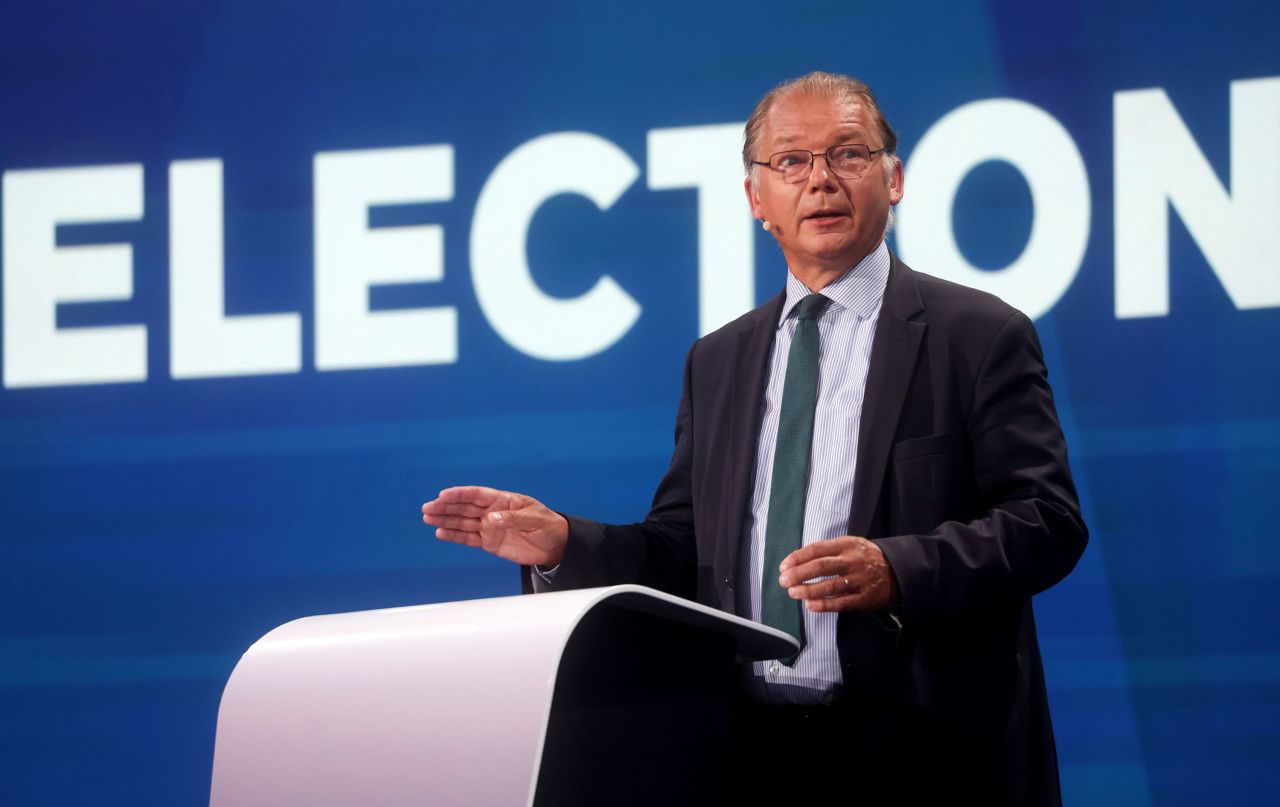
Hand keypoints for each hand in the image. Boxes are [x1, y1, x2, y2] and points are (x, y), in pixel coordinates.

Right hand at [421, 486, 568, 566]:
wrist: (554, 546)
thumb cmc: (548, 525)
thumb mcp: (535, 519)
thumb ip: (513, 519)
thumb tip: (491, 519)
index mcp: (502, 500)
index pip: (476, 495)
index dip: (459, 494)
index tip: (443, 495)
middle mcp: (492, 512)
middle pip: (464, 508)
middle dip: (445, 507)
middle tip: (428, 508)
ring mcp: (489, 527)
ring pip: (462, 522)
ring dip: (445, 520)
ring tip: (428, 519)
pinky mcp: (489, 542)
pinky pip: (468, 538)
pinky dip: (454, 536)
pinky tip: (441, 533)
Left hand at [777, 535, 899, 612]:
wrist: (898, 570)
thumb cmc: (865, 557)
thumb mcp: (850, 545)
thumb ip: (827, 551)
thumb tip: (797, 560)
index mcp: (846, 545)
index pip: (817, 550)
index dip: (798, 558)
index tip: (784, 566)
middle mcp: (853, 561)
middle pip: (822, 566)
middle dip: (800, 574)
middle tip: (784, 581)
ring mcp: (860, 580)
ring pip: (831, 586)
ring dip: (809, 590)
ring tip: (793, 593)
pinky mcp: (865, 598)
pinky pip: (842, 603)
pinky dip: (825, 605)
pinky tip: (810, 606)